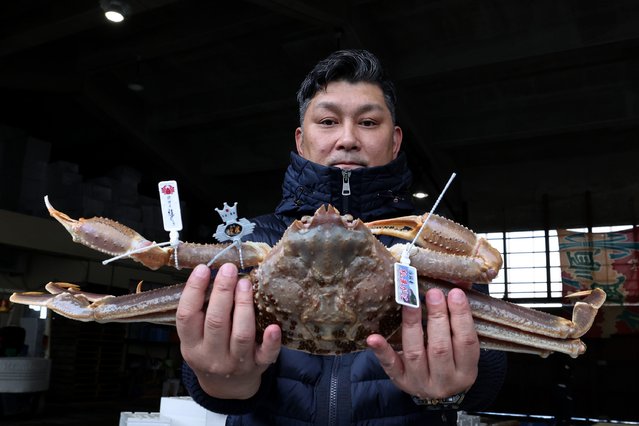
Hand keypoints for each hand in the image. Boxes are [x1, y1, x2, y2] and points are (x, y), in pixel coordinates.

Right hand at [176, 263, 280, 398]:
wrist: (226, 388)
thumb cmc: (210, 352)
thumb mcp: (195, 338)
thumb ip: (200, 312)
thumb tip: (212, 273)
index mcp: (191, 345)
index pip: (187, 316)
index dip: (193, 290)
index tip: (203, 269)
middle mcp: (211, 356)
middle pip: (216, 322)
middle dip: (223, 292)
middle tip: (229, 269)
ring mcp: (236, 363)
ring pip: (240, 334)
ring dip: (244, 306)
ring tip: (245, 283)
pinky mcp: (258, 366)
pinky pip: (266, 355)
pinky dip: (271, 341)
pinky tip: (274, 326)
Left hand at [367, 287, 478, 398]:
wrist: (436, 390)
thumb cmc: (451, 360)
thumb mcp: (461, 343)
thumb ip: (460, 313)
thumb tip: (459, 279)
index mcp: (466, 370)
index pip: (466, 342)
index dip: (461, 316)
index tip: (454, 293)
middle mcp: (445, 380)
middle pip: (440, 348)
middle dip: (437, 318)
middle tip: (433, 293)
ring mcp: (420, 382)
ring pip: (415, 353)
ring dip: (412, 324)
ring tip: (410, 301)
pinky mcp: (400, 380)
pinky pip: (390, 366)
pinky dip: (382, 351)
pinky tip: (373, 337)